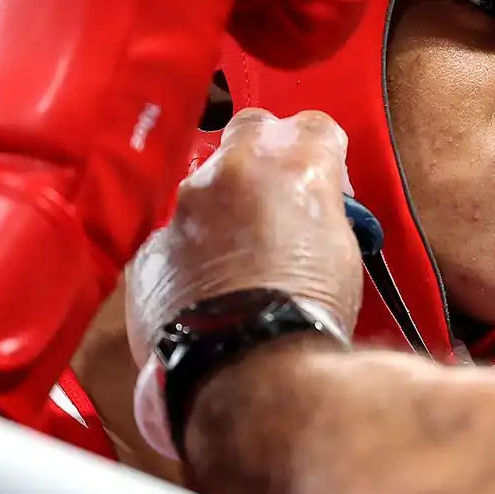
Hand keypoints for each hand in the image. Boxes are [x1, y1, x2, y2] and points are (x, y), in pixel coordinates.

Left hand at [125, 108, 364, 367]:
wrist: (248, 367)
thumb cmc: (307, 314)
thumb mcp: (342, 252)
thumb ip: (322, 212)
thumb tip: (311, 213)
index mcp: (297, 164)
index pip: (315, 126)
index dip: (322, 154)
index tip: (325, 183)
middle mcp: (235, 169)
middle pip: (252, 129)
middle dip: (265, 153)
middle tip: (279, 197)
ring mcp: (186, 206)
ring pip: (206, 183)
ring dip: (223, 206)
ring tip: (241, 257)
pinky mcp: (152, 247)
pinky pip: (173, 235)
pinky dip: (189, 253)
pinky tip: (206, 289)